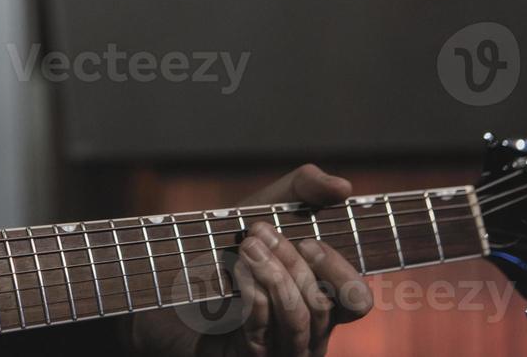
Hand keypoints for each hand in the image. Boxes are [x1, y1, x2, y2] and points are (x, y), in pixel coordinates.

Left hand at [124, 165, 373, 356]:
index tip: (306, 240)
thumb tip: (343, 186)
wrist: (169, 273)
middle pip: (323, 307)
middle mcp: (307, 332)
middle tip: (258, 232)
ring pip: (297, 321)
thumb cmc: (231, 241)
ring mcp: (279, 350)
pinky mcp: (247, 356)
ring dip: (273, 276)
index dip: (339, 272)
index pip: (357, 301)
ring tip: (246, 245)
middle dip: (291, 264)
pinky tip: (235, 270)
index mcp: (322, 299)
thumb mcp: (269, 207)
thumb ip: (306, 188)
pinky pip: (261, 332)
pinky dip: (252, 295)